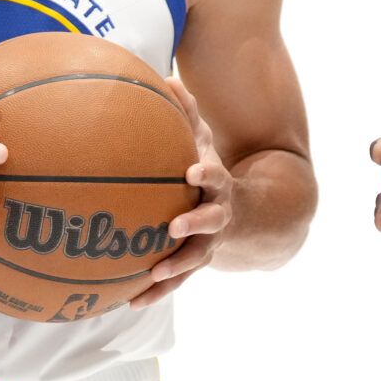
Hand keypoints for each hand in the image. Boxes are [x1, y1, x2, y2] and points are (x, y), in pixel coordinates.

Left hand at [130, 79, 233, 308]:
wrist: (251, 217)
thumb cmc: (212, 173)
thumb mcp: (205, 143)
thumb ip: (187, 114)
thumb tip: (165, 77)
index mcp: (219, 185)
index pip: (217, 177)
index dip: (207, 174)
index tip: (193, 171)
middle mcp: (219, 216)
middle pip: (211, 222)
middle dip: (196, 224)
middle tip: (175, 226)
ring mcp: (209, 243)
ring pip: (195, 258)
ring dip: (176, 268)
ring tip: (154, 276)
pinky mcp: (196, 263)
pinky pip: (176, 280)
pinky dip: (156, 292)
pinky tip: (130, 303)